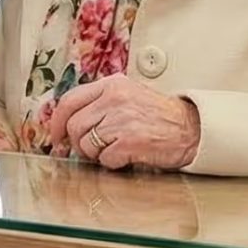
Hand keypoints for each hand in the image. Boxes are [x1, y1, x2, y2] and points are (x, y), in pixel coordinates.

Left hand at [41, 78, 200, 170]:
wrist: (192, 129)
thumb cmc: (159, 116)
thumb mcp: (128, 96)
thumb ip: (100, 102)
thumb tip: (67, 121)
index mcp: (112, 85)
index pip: (69, 100)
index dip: (56, 122)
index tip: (56, 136)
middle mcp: (115, 98)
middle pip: (74, 126)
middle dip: (78, 143)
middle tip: (92, 149)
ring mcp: (122, 119)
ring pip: (86, 144)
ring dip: (97, 154)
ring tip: (115, 150)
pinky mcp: (130, 141)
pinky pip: (105, 158)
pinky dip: (113, 162)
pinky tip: (128, 156)